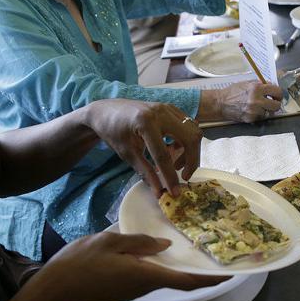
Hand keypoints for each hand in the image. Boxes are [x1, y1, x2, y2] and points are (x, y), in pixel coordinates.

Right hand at [30, 232, 225, 300]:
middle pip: (179, 281)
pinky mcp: (123, 288)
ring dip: (182, 269)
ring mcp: (133, 289)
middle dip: (200, 272)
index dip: (210, 279)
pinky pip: (151, 277)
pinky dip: (164, 267)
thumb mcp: (111, 242)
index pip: (186, 280)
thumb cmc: (81, 263)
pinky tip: (163, 254)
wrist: (54, 289)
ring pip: (165, 278)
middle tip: (217, 257)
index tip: (230, 275)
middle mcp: (145, 286)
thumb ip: (140, 242)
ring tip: (195, 251)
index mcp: (146, 275)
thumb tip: (164, 245)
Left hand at [86, 99, 201, 196]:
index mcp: (145, 123)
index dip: (171, 176)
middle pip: (190, 138)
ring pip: (193, 130)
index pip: (164, 155)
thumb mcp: (127, 154)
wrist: (106, 111)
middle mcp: (161, 112)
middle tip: (183, 176)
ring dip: (190, 150)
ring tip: (175, 163)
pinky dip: (186, 140)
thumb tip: (159, 192)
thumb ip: (145, 172)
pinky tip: (173, 150)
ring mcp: (167, 108)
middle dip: (192, 161)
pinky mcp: (170, 108)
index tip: (175, 192)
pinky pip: (188, 125)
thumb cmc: (113, 132)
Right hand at [215, 81, 283, 122]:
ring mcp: (254, 111)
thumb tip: (272, 86)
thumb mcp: (247, 83)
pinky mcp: (251, 119)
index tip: (277, 95)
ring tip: (261, 107)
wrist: (220, 103)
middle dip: (275, 103)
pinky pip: (261, 117)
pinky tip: (254, 111)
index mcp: (256, 88)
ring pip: (270, 113)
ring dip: (267, 110)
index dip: (279, 94)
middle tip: (272, 102)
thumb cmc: (233, 91)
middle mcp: (256, 100)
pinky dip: (260, 114)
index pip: (276, 91)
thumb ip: (260, 84)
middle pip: (276, 105)